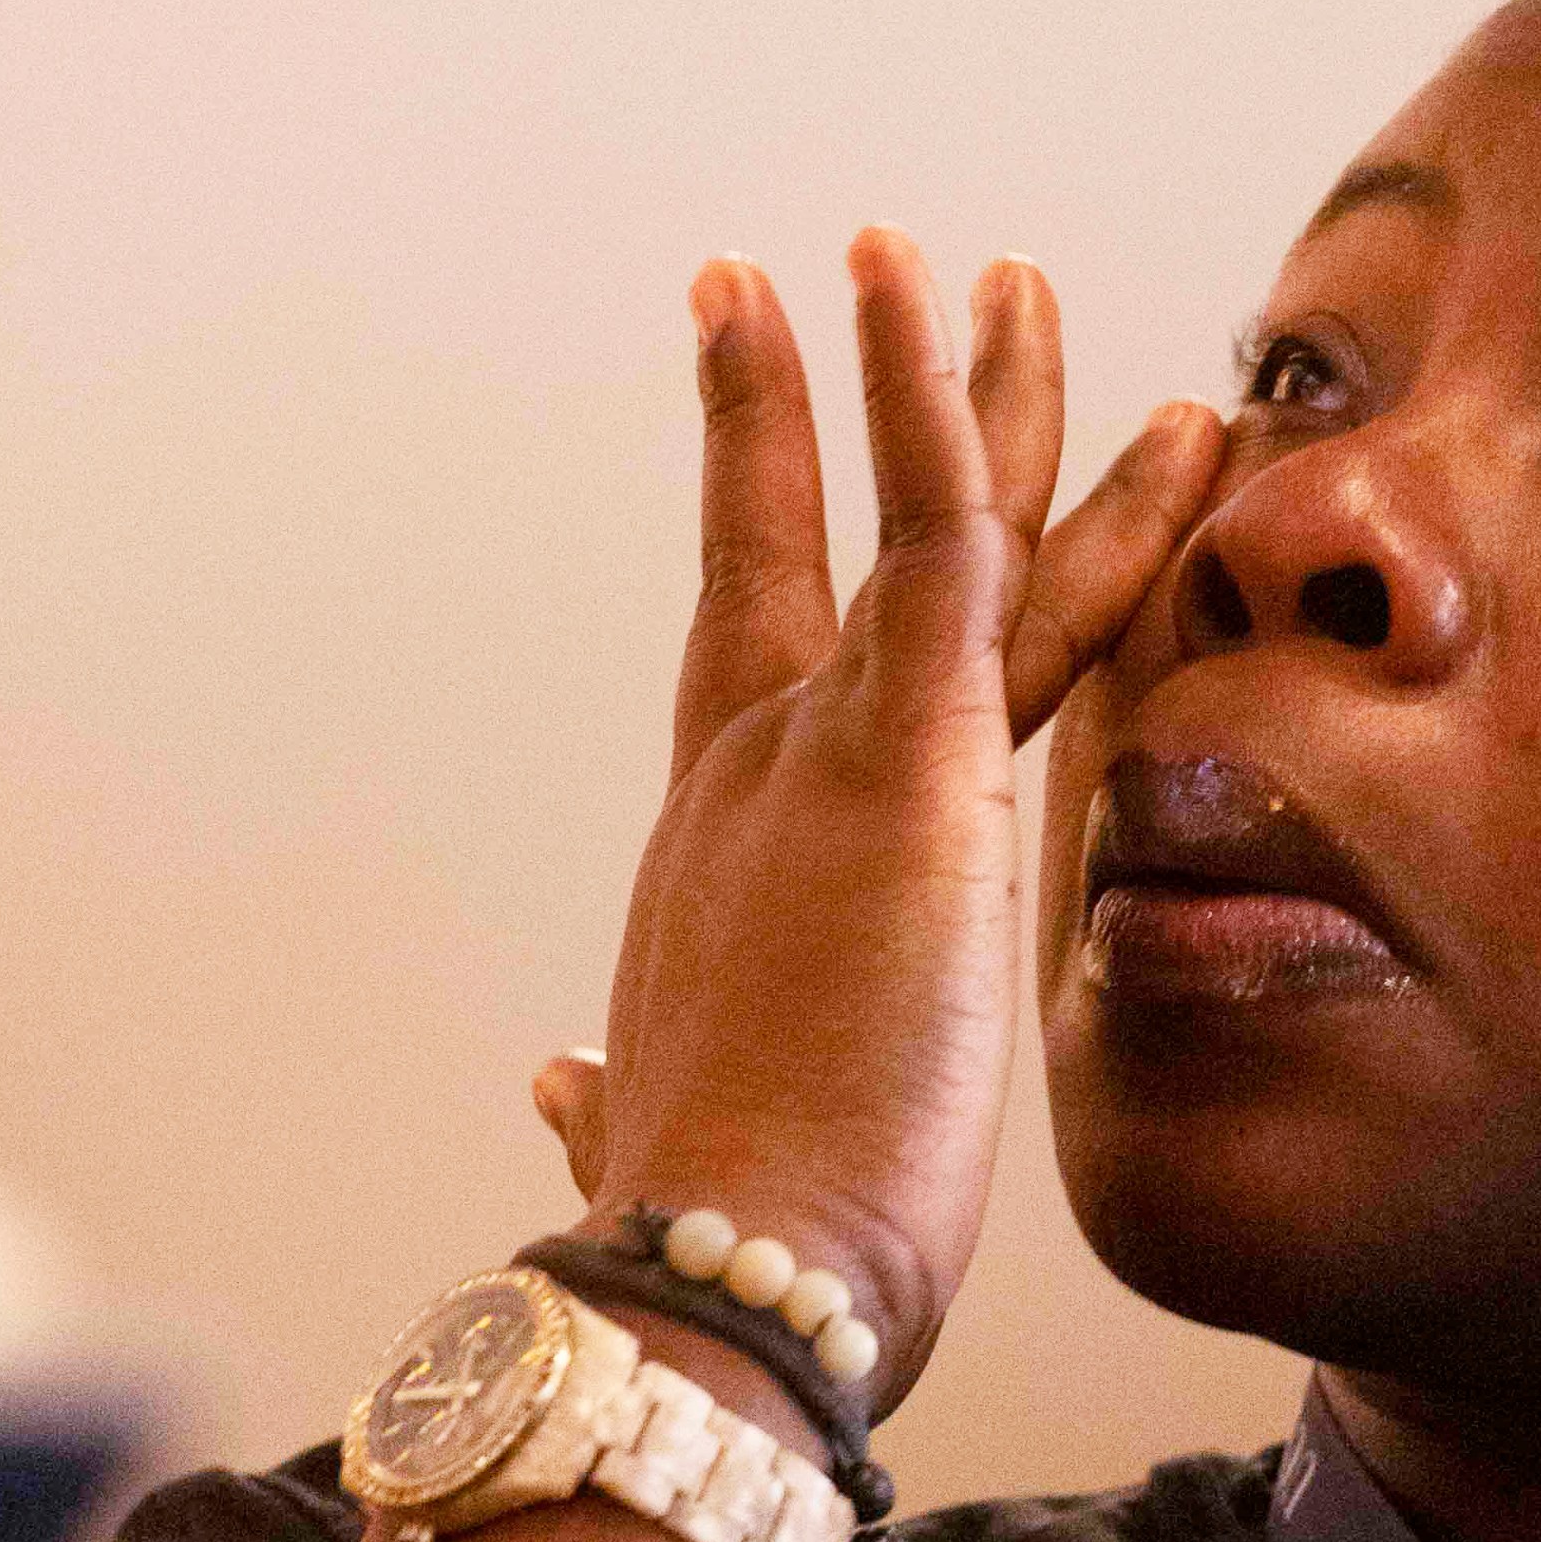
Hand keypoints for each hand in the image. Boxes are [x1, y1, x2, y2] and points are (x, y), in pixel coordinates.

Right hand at [527, 230, 1220, 1414]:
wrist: (725, 1283)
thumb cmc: (718, 1241)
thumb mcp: (669, 1130)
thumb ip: (613, 1086)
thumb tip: (565, 1085)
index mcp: (735, 845)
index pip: (775, 643)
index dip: (786, 522)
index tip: (778, 425)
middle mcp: (764, 769)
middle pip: (832, 543)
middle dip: (875, 408)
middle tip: (898, 274)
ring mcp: (830, 750)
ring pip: (921, 517)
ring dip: (948, 379)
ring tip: (975, 258)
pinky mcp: (905, 755)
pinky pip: (937, 536)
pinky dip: (932, 410)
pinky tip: (941, 302)